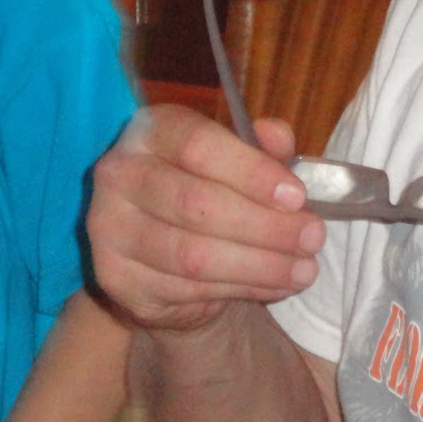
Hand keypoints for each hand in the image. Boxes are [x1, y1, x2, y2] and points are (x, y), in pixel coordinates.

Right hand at [86, 105, 324, 333]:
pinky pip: (187, 290)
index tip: (297, 196)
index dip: (251, 171)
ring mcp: (109, 228)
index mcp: (149, 132)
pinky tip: (276, 285)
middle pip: (196, 203)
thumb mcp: (237, 163)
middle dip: (266, 226)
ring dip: (260, 265)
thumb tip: (277, 135)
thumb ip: (261, 147)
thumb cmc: (205, 194)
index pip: (196, 145)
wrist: (160, 256)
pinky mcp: (115, 278)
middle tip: (313, 237)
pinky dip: (243, 290)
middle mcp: (118, 174)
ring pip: (194, 255)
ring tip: (304, 269)